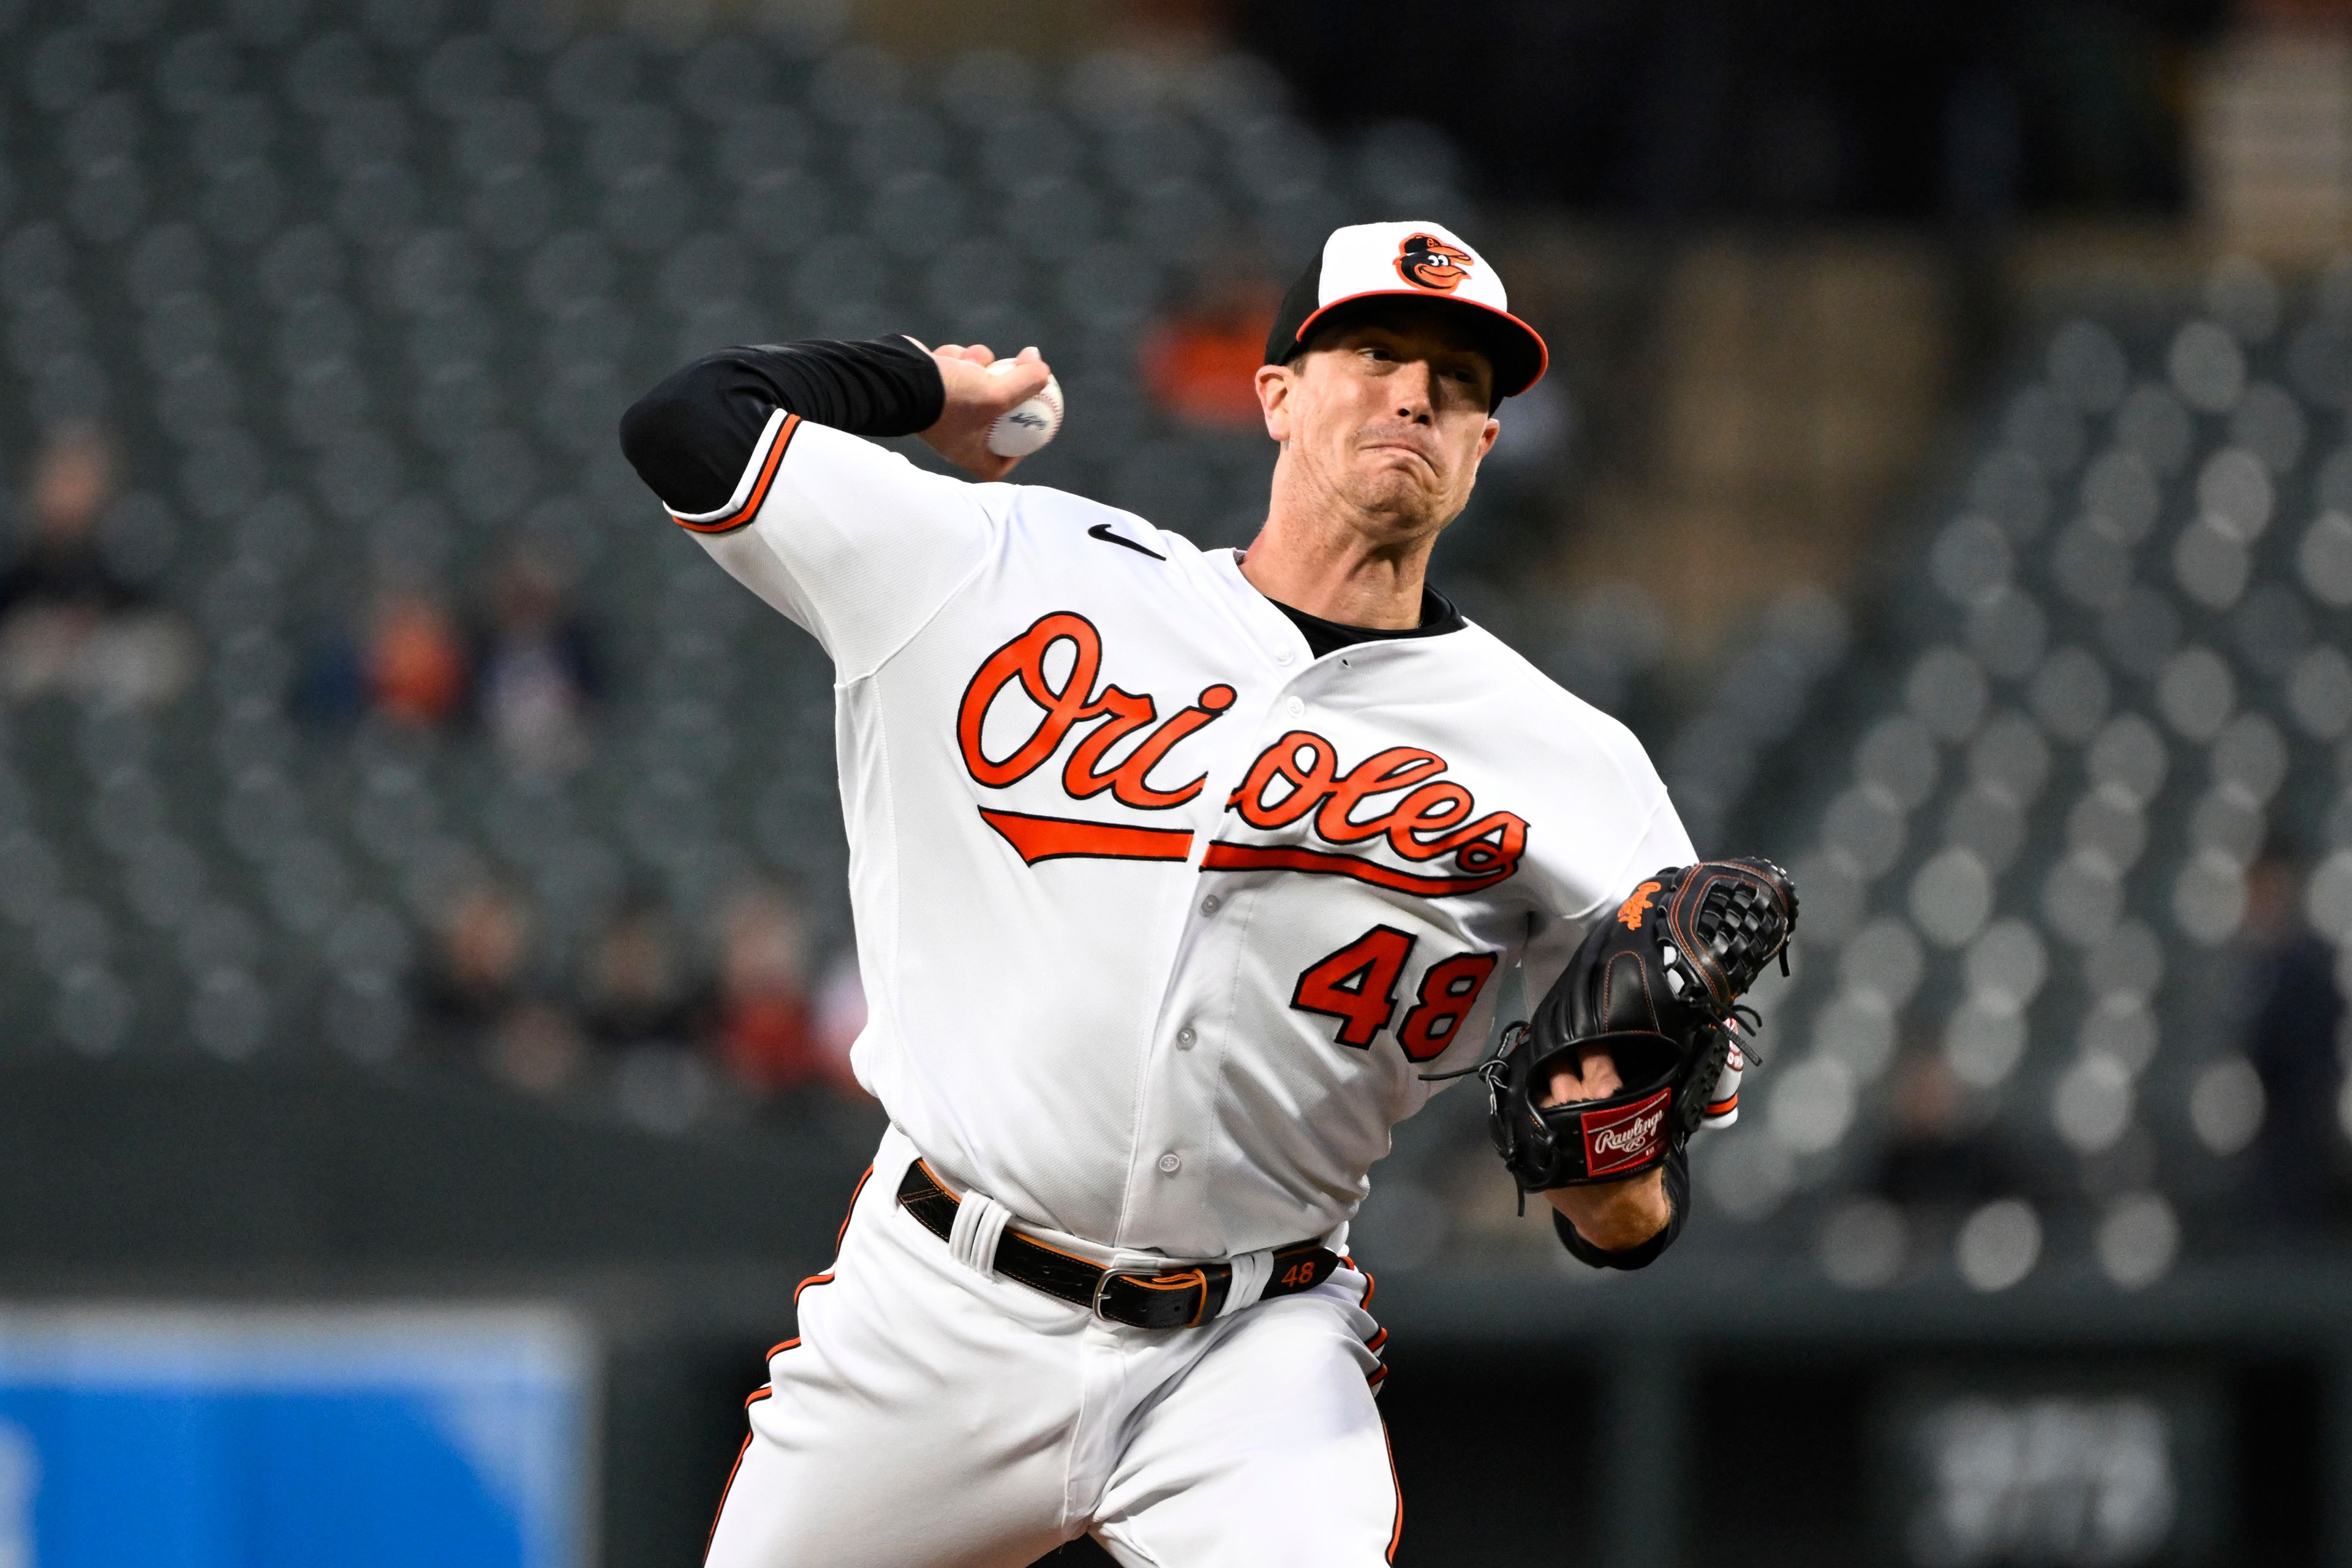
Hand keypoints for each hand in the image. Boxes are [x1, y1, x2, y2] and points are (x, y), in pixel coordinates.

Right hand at [917, 342, 1052, 480]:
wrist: (898, 377)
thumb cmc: (948, 399)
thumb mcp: (996, 395)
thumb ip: (1027, 383)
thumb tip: (1044, 368)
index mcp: (967, 451)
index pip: (996, 465)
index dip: (1017, 453)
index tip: (1029, 432)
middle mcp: (954, 433)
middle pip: (992, 419)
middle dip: (1006, 395)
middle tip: (1023, 378)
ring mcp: (942, 406)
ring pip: (977, 384)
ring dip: (982, 366)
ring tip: (977, 360)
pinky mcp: (932, 382)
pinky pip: (956, 368)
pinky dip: (960, 357)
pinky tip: (953, 355)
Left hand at [1536, 1046, 1670, 1251]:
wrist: (1617, 1214)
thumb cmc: (1639, 1167)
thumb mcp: (1650, 1123)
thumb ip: (1636, 1091)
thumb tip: (1628, 1060)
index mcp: (1605, 1094)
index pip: (1591, 1050)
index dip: (1587, 1037)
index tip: (1582, 1027)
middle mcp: (1571, 1102)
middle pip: (1556, 1061)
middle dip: (1558, 1050)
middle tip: (1560, 1041)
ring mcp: (1546, 1121)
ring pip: (1536, 1084)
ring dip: (1541, 1074)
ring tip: (1544, 1064)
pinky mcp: (1531, 1140)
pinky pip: (1525, 1109)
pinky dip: (1529, 1099)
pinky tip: (1533, 1091)